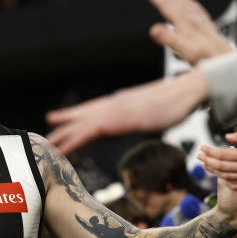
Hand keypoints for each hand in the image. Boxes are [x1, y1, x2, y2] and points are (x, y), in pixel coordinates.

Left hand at [45, 70, 207, 154]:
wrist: (191, 88)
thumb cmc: (180, 99)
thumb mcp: (156, 110)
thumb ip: (145, 114)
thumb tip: (142, 119)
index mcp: (122, 101)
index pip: (94, 109)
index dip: (76, 116)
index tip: (60, 120)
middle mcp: (115, 103)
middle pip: (83, 116)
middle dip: (64, 126)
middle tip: (46, 136)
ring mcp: (116, 110)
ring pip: (82, 125)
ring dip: (64, 136)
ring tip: (47, 144)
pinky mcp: (120, 120)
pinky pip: (90, 132)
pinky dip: (74, 141)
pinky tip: (64, 149)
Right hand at [141, 0, 233, 63]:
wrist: (227, 61)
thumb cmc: (208, 58)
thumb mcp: (186, 51)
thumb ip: (169, 39)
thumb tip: (154, 30)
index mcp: (185, 23)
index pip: (166, 4)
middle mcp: (192, 18)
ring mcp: (199, 20)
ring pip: (182, 0)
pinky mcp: (205, 25)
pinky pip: (194, 6)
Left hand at [197, 132, 236, 190]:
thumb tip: (226, 138)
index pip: (223, 154)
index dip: (210, 151)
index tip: (202, 147)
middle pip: (221, 166)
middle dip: (207, 160)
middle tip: (198, 155)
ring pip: (226, 176)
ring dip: (213, 170)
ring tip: (205, 164)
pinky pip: (235, 185)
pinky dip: (225, 180)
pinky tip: (220, 175)